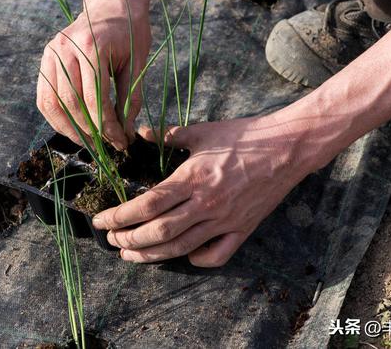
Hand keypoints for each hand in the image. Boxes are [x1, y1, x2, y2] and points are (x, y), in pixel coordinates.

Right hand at [36, 0, 150, 149]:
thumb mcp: (137, 63)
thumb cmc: (130, 32)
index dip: (107, 127)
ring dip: (69, 129)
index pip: (96, 99)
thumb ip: (129, 98)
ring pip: (53, 103)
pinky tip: (72, 128)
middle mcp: (66, 48)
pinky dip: (56, 116)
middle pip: (72, 104)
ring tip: (88, 142)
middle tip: (106, 146)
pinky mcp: (46, 57)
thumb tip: (124, 133)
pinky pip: (44, 96)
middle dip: (90, 131)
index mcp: (91, 47)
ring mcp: (52, 52)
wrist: (113, 2)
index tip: (120, 142)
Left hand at [91, 115, 317, 266]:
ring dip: (151, 255)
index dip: (120, 216)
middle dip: (129, 240)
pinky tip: (183, 256)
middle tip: (111, 240)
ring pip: (182, 247)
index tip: (101, 220)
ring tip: (130, 256)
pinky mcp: (243, 228)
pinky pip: (218, 254)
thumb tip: (141, 134)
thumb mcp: (203, 131)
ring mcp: (226, 220)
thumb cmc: (245, 136)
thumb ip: (169, 135)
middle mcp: (207, 204)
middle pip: (159, 232)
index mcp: (193, 178)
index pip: (148, 204)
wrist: (288, 147)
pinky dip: (197, 259)